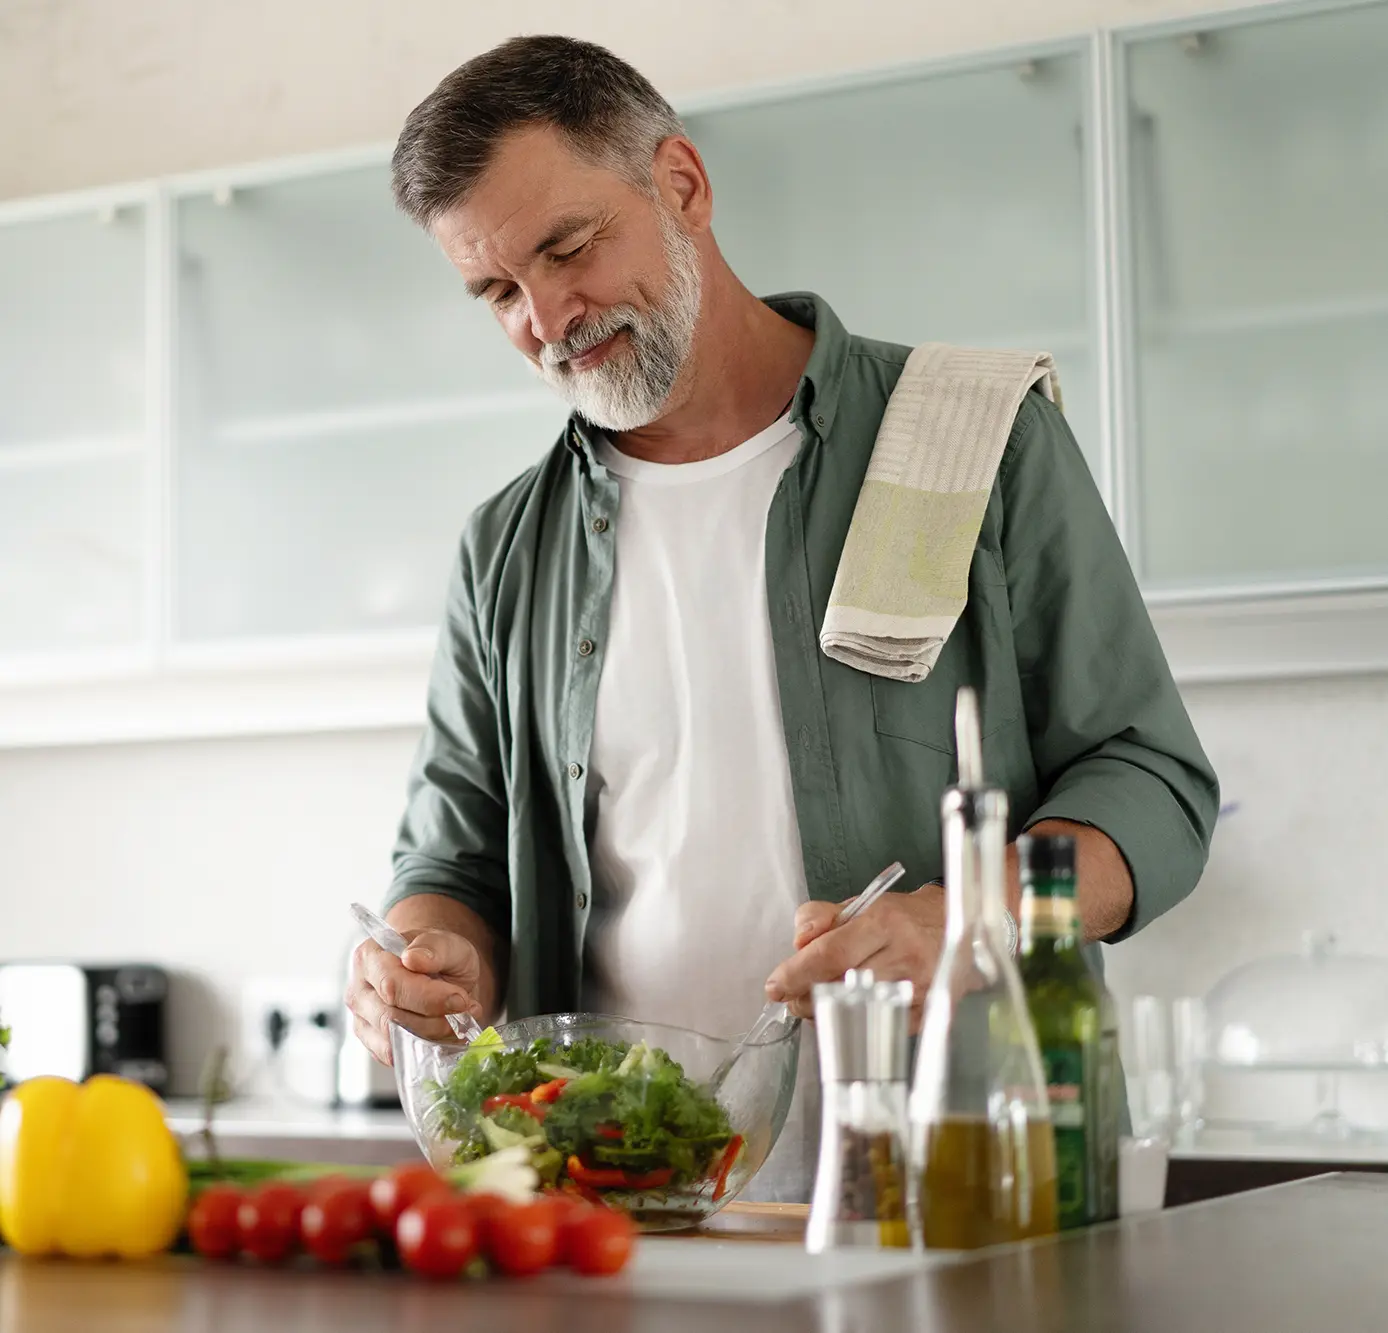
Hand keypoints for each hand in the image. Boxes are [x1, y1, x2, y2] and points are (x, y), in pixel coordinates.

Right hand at [344, 929, 486, 1065]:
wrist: (440, 973)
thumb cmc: (438, 956)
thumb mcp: (448, 943)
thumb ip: (433, 947)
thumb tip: (413, 958)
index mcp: (369, 957)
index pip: (391, 985)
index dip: (428, 997)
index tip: (460, 999)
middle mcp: (359, 990)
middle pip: (390, 1018)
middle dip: (435, 1020)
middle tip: (464, 1011)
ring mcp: (362, 1020)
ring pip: (394, 1040)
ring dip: (434, 1035)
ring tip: (457, 1019)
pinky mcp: (373, 1044)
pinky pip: (397, 1055)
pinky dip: (427, 1048)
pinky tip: (444, 1032)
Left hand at [763, 888, 945, 1029]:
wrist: (954, 927)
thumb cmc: (901, 918)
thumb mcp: (860, 904)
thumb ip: (820, 917)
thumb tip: (799, 941)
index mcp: (884, 921)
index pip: (831, 953)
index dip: (797, 973)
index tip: (776, 986)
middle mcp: (904, 955)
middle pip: (841, 985)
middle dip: (806, 996)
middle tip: (792, 995)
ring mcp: (918, 988)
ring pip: (856, 1009)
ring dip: (827, 1010)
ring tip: (818, 1000)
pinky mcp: (925, 1013)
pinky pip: (877, 1024)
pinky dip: (853, 1020)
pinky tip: (848, 1008)